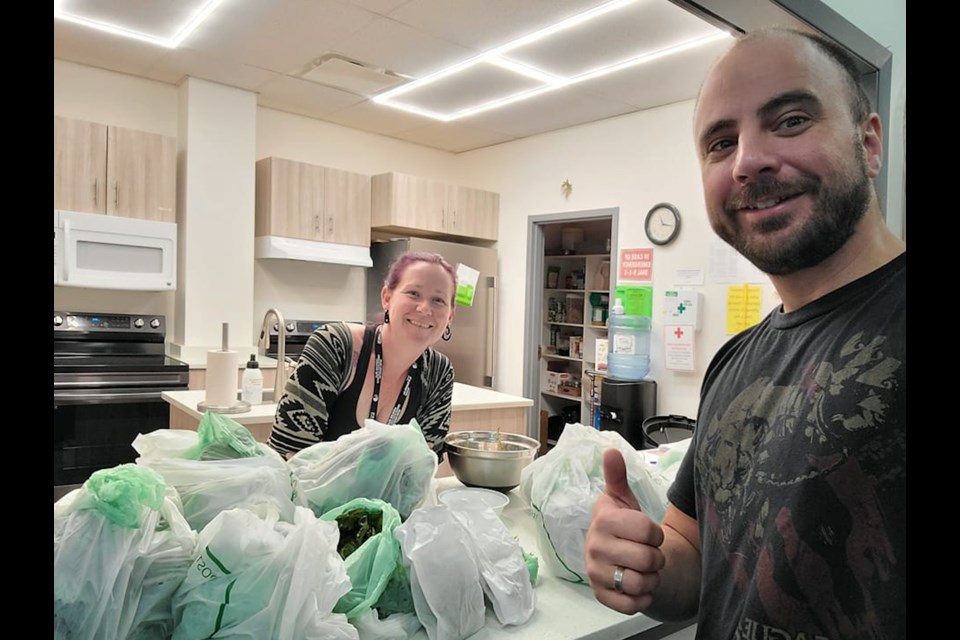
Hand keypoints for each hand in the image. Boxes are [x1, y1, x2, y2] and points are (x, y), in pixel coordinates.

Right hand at [584, 448, 665, 613]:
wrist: (614, 556)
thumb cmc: (622, 526)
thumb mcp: (622, 499)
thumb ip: (617, 476)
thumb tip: (611, 451)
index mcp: (603, 521)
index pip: (648, 531)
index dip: (657, 534)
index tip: (649, 533)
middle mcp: (594, 547)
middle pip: (648, 559)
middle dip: (656, 558)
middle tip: (648, 553)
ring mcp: (596, 574)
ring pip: (641, 583)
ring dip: (651, 579)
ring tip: (643, 570)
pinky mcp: (601, 596)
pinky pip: (632, 604)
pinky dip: (643, 598)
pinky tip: (638, 587)